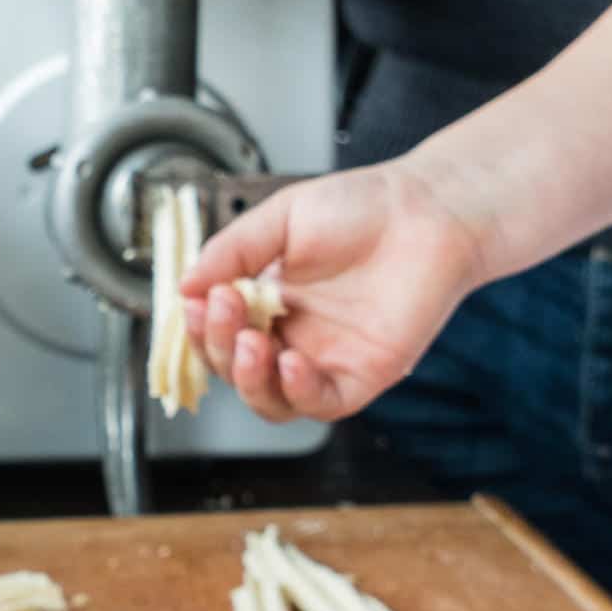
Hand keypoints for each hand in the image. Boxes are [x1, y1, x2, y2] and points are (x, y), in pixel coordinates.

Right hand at [177, 160, 486, 422]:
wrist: (427, 211)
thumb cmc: (363, 207)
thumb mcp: (280, 218)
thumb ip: (231, 251)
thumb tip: (184, 285)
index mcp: (267, 299)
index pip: (219, 333)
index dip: (202, 326)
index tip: (198, 302)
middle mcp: (292, 334)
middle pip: (236, 368)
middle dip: (219, 345)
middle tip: (224, 308)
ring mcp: (325, 359)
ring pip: (270, 398)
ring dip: (248, 379)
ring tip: (251, 342)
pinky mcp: (361, 376)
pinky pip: (319, 403)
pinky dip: (297, 391)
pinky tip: (290, 362)